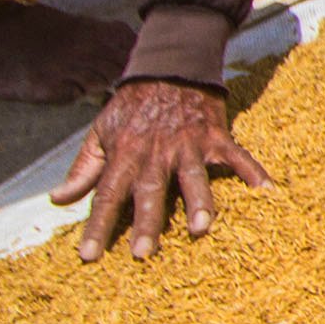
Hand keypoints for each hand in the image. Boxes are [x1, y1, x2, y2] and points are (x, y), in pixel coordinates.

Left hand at [51, 78, 271, 262]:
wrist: (168, 66)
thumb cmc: (132, 107)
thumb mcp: (100, 133)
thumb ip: (83, 169)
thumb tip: (58, 201)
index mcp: (125, 154)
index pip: (107, 195)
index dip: (97, 226)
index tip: (89, 256)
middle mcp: (155, 153)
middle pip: (149, 192)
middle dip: (146, 222)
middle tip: (142, 253)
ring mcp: (188, 144)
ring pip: (193, 178)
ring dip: (197, 203)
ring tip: (199, 229)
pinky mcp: (215, 136)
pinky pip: (236, 157)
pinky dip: (252, 172)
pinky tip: (266, 192)